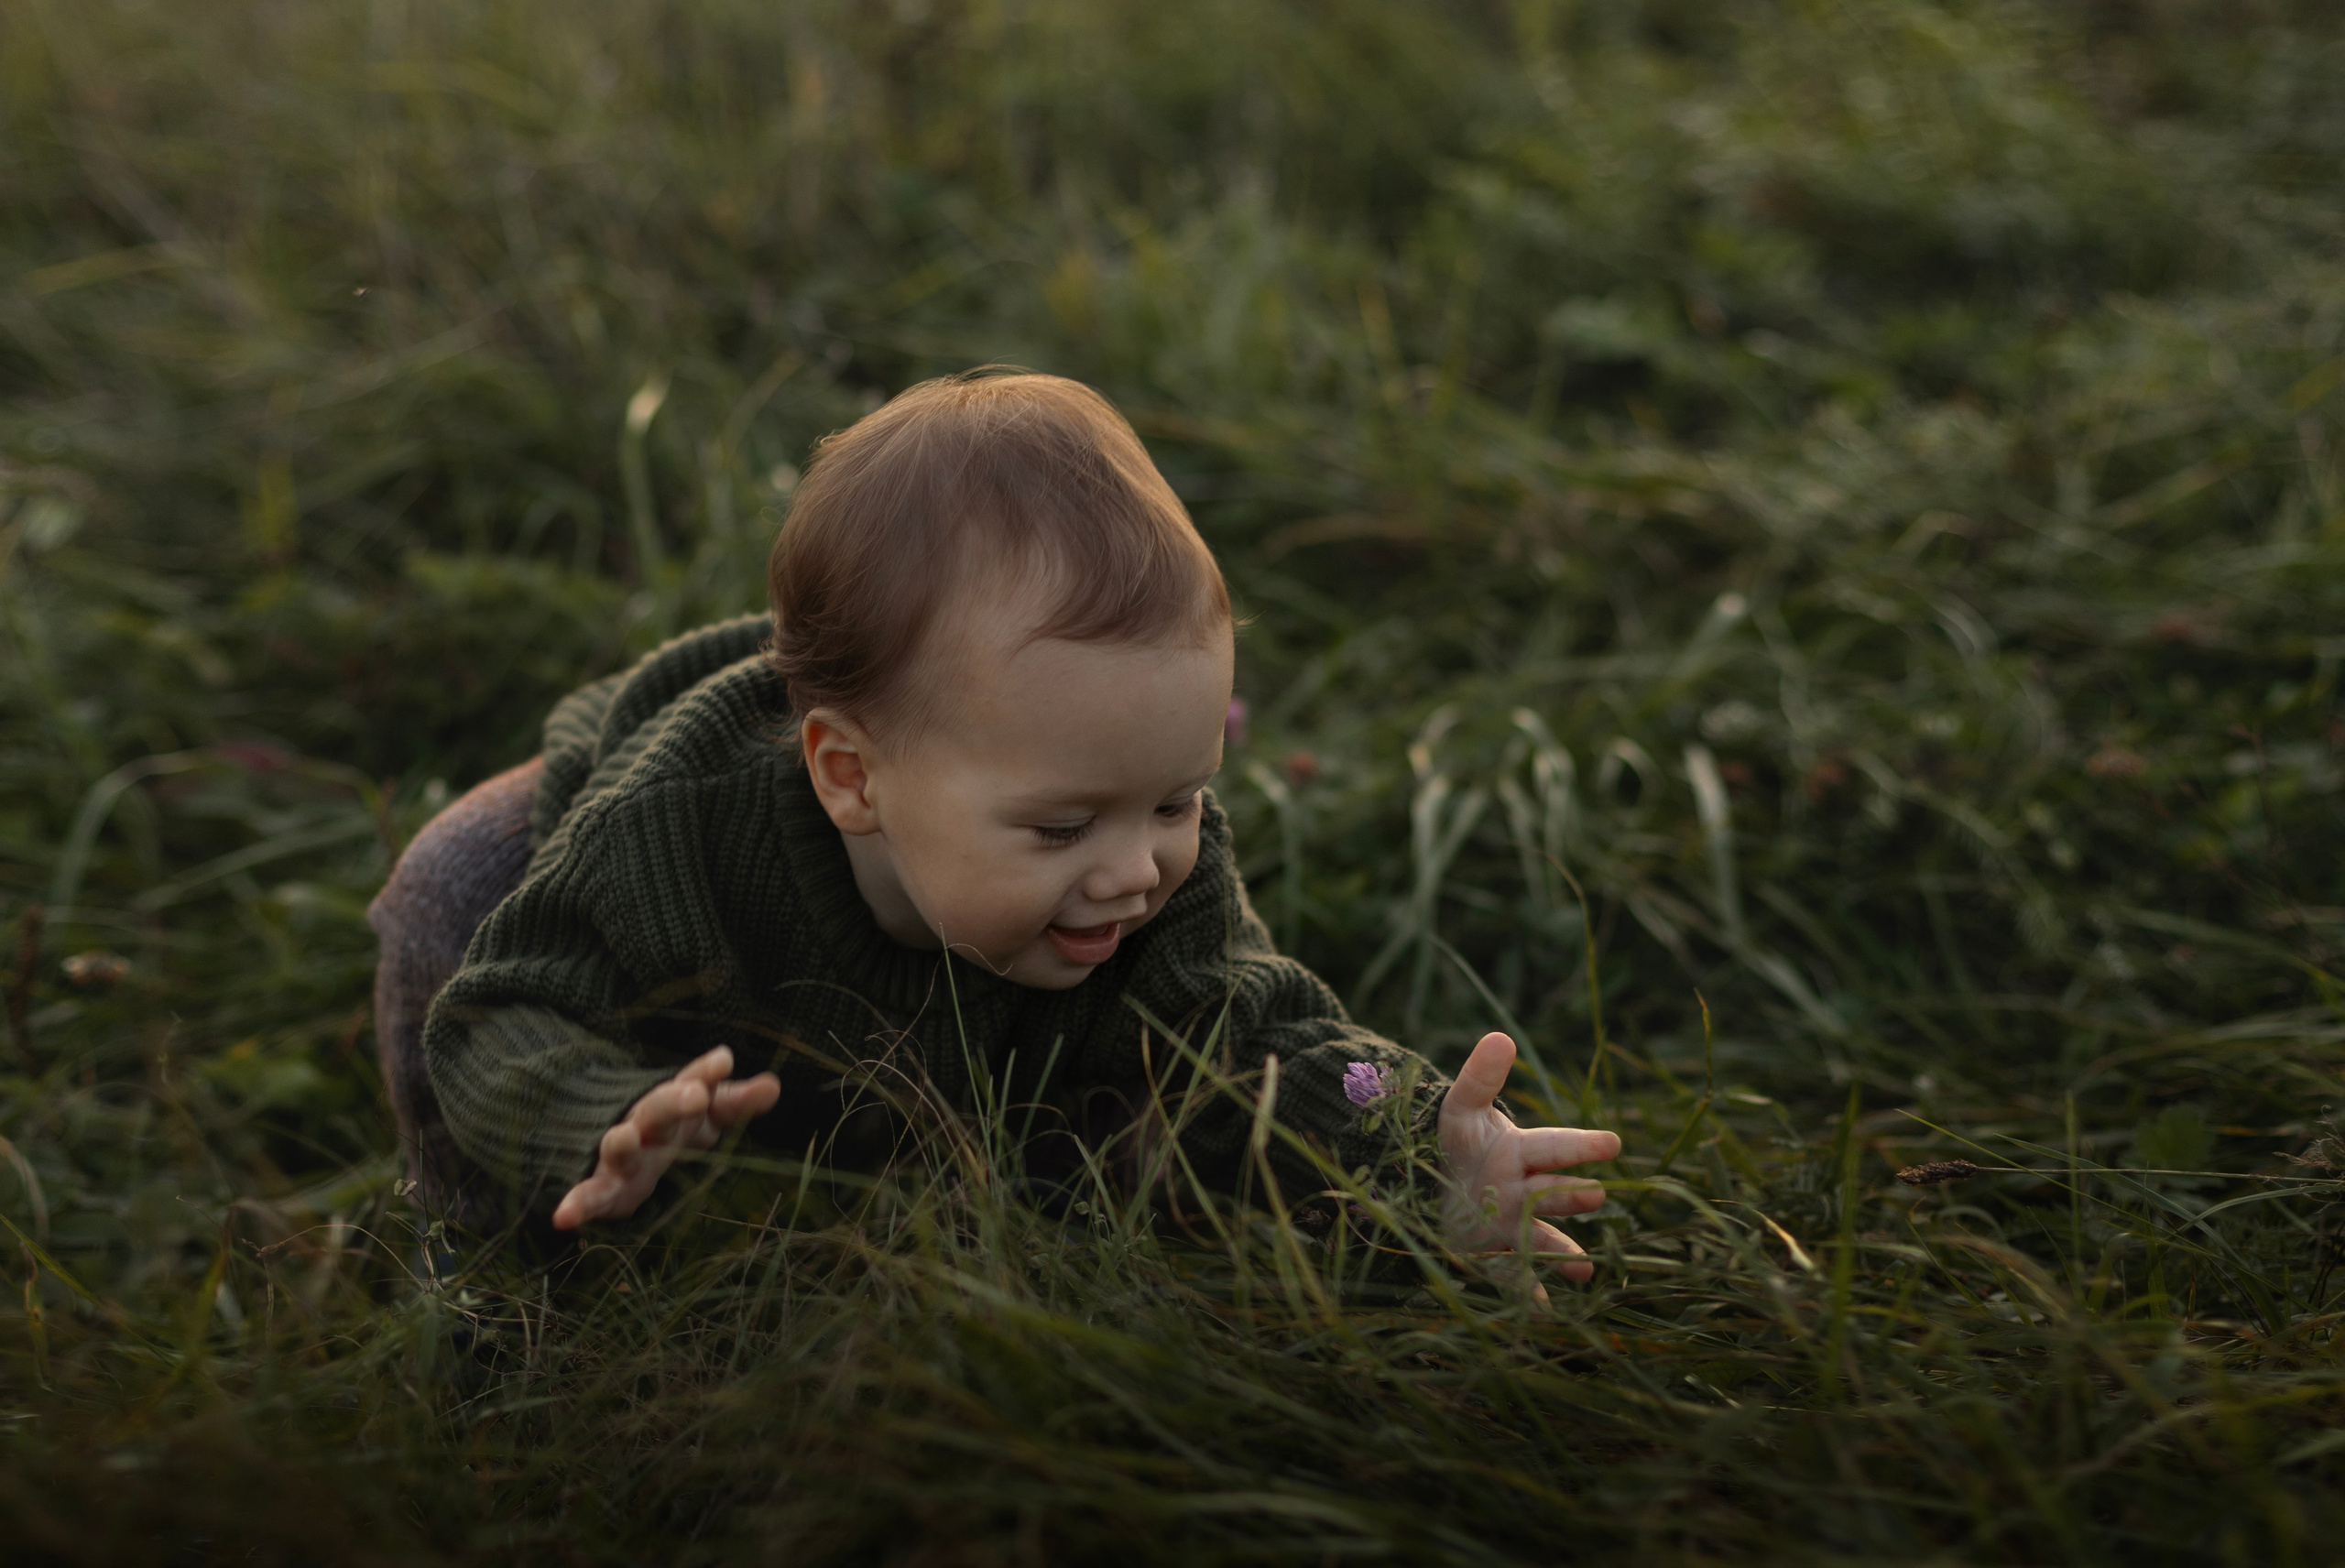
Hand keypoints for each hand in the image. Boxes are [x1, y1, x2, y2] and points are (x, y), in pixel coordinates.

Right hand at [551, 1046, 781, 1230]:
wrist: (611, 1143)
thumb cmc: (674, 1129)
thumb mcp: (707, 1116)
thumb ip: (736, 1102)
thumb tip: (774, 1084)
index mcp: (676, 1102)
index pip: (693, 1082)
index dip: (707, 1072)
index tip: (724, 1060)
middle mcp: (648, 1123)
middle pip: (658, 1108)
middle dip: (674, 1101)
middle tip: (696, 1093)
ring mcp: (622, 1155)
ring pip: (620, 1145)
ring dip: (621, 1142)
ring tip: (623, 1137)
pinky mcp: (605, 1189)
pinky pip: (590, 1195)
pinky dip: (577, 1204)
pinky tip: (564, 1217)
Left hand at [1438, 1031, 1620, 1287]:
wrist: (1429, 1181)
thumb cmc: (1455, 1141)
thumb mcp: (1459, 1108)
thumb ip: (1480, 1077)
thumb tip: (1500, 1037)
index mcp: (1520, 1153)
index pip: (1553, 1146)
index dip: (1580, 1146)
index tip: (1612, 1143)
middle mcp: (1523, 1192)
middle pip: (1552, 1193)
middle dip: (1572, 1196)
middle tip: (1594, 1196)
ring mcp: (1509, 1227)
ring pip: (1541, 1239)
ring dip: (1562, 1251)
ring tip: (1583, 1268)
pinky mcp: (1490, 1257)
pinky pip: (1511, 1277)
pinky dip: (1528, 1293)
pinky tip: (1543, 1310)